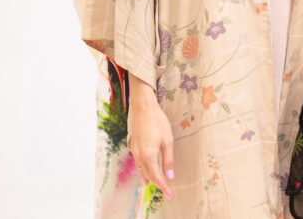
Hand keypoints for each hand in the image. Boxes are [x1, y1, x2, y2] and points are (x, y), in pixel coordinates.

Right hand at [127, 74, 174, 199]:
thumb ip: (168, 159)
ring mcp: (134, 151)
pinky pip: (138, 162)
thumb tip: (170, 175)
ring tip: (152, 185)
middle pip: (148, 175)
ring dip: (148, 177)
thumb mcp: (167, 141)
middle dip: (157, 184)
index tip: (170, 195)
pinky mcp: (133, 145)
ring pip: (141, 169)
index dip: (164, 187)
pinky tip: (145, 169)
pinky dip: (143, 169)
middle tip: (165, 191)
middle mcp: (139, 156)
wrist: (143, 107)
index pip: (157, 177)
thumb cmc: (158, 122)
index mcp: (148, 156)